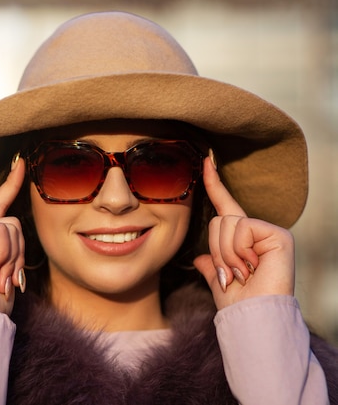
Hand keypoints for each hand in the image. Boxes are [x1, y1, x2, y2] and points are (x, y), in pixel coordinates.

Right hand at [0, 157, 25, 314]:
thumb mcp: (8, 268)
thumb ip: (10, 245)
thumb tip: (16, 229)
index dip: (10, 184)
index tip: (21, 163)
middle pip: (14, 222)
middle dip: (19, 253)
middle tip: (3, 278)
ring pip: (11, 227)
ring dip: (12, 258)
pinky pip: (2, 234)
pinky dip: (4, 256)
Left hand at [193, 154, 294, 309]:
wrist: (251, 317)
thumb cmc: (236, 302)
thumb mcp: (217, 280)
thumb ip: (210, 266)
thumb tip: (199, 259)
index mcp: (241, 239)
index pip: (224, 206)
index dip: (214, 183)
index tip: (205, 160)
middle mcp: (257, 231)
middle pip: (218, 220)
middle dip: (216, 250)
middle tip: (229, 272)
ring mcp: (269, 231)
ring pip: (227, 224)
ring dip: (225, 254)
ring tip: (240, 272)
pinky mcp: (278, 235)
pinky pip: (242, 229)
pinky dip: (238, 251)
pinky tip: (251, 267)